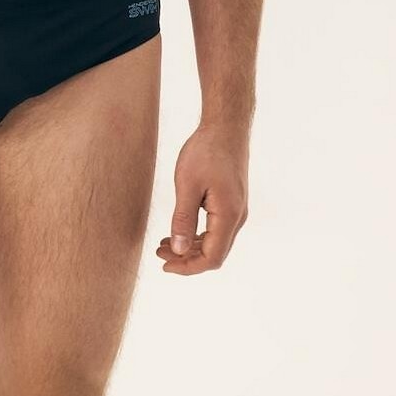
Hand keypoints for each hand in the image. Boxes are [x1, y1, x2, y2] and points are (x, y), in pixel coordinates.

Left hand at [156, 122, 248, 273]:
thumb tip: (177, 250)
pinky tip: (178, 231)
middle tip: (158, 253)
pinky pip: (216, 229)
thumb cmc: (206, 151)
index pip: (211, 258)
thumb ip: (182, 219)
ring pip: (215, 242)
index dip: (188, 267)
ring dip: (190, 247)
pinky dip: (197, 235)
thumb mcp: (187, 185)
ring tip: (163, 244)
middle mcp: (237, 218)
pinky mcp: (232, 203)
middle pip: (214, 253)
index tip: (164, 265)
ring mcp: (237, 211)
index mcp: (229, 216)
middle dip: (186, 258)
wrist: (226, 127)